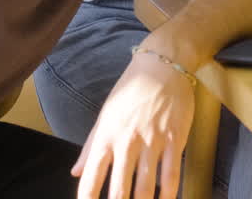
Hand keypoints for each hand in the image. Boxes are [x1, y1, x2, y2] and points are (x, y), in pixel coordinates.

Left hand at [74, 51, 196, 198]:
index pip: (91, 177)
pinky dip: (169, 193)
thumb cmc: (131, 89)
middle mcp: (127, 141)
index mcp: (106, 136)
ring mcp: (152, 141)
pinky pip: (171, 173)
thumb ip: (91, 146)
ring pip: (146, 186)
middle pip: (119, 189)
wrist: (163, 65)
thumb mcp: (106, 114)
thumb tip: (76, 172)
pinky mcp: (175, 138)